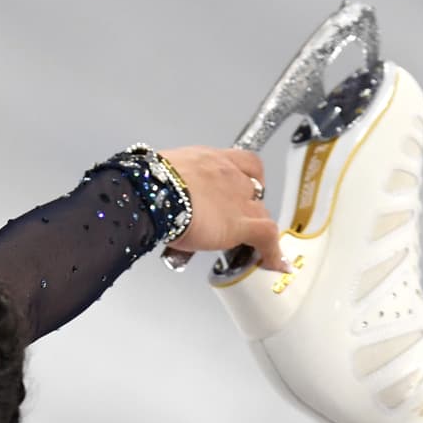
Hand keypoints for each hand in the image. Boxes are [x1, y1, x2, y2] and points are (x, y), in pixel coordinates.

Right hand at [158, 146, 290, 272]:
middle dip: (247, 206)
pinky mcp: (240, 223)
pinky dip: (272, 252)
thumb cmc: (148, 184)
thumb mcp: (162, 175)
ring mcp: (237, 199)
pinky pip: (267, 236)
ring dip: (257, 228)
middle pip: (253, 190)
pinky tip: (274, 263)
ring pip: (261, 213)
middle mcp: (229, 175)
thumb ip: (171, 185)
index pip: (243, 163)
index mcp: (208, 160)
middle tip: (233, 223)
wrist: (152, 192)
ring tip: (252, 245)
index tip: (246, 187)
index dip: (249, 177)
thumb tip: (163, 199)